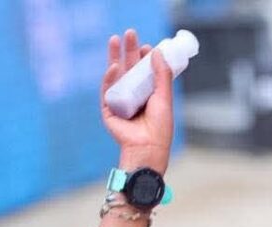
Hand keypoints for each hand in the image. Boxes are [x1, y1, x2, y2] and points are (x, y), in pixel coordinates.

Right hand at [99, 29, 173, 171]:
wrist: (147, 148)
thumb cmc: (159, 127)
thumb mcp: (164, 97)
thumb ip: (162, 75)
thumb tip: (157, 51)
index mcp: (147, 95)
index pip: (143, 72)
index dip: (144, 58)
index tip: (147, 46)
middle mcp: (133, 97)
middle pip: (129, 69)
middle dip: (128, 51)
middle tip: (130, 33)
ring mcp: (120, 102)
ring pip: (116, 75)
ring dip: (114, 56)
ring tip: (115, 39)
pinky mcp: (108, 110)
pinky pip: (107, 90)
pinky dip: (109, 77)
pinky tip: (114, 66)